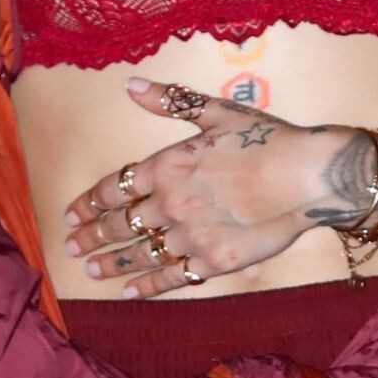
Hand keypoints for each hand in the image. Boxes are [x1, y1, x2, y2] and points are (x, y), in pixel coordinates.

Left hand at [64, 79, 372, 298]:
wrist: (307, 176)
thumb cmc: (266, 139)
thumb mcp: (216, 112)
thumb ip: (171, 101)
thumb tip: (132, 85)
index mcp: (167, 165)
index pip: (114, 187)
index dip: (89, 202)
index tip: (71, 214)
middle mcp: (170, 203)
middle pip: (118, 224)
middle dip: (90, 236)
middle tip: (71, 245)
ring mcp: (190, 235)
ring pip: (139, 254)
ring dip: (111, 263)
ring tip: (91, 270)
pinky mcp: (213, 260)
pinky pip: (172, 277)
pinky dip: (148, 286)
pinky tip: (132, 291)